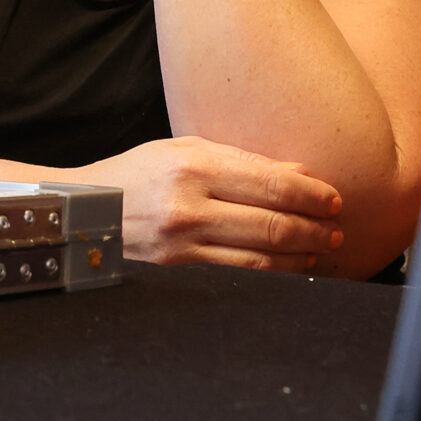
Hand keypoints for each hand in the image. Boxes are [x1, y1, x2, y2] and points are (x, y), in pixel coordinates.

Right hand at [72, 135, 343, 270]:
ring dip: (301, 253)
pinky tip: (293, 265)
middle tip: (336, 227)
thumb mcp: (184, 149)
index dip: (310, 194)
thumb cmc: (138, 172)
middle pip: (272, 222)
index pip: (271, 181)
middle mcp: (189, 204)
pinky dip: (275, 270)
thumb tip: (299, 172)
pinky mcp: (179, 267)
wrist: (84, 209)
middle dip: (314, 227)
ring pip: (261, 254)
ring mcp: (183, 241)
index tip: (333, 198)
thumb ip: (242, 159)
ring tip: (322, 247)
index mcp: (194, 165)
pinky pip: (239, 271)